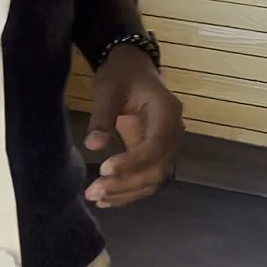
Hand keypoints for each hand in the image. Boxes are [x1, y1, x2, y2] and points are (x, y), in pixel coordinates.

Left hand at [83, 46, 183, 208]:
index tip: (103, 169)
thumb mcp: (110, 89)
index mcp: (167, 113)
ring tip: (96, 197)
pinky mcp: (154, 153)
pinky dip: (128, 190)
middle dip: (125, 184)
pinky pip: (146, 177)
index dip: (131, 163)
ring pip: (153, 178)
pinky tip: (106, 198)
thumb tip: (93, 145)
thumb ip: (103, 116)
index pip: (154, 146)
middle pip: (156, 168)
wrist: (133, 67)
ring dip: (126, 192)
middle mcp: (173, 132)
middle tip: (94, 191)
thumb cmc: (123, 74)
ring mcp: (166, 145)